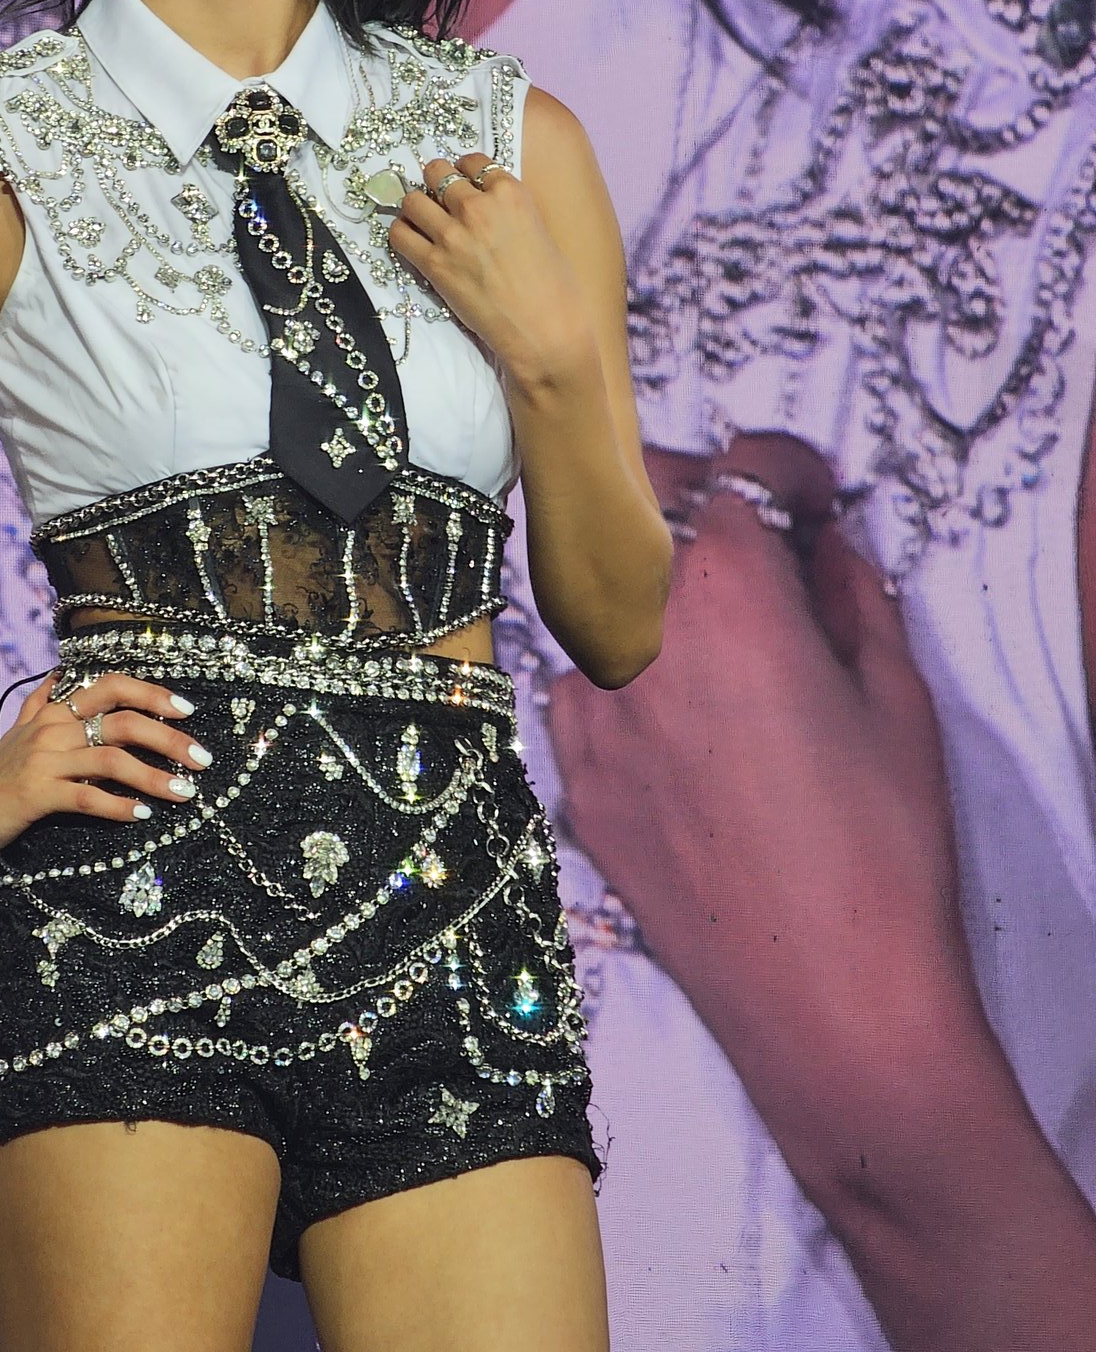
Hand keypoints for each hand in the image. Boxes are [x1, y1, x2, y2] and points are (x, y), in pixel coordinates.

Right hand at [0, 668, 211, 858]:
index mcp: (56, 710)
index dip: (152, 693)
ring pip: (111, 759)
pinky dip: (118, 805)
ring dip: (154, 777)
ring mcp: (45, 760)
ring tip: (184, 793)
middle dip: (169, 739)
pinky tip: (141, 815)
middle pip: (122, 721)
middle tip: (201, 759)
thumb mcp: (20, 729)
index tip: (186, 710)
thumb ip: (43, 700)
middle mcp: (54, 729)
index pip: (111, 685)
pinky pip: (87, 796)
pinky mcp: (37, 794)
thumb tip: (61, 672)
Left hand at [387, 150, 590, 382]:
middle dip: (435, 182)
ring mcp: (452, 234)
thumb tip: (487, 207)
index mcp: (511, 193)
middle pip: (436, 172)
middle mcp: (478, 206)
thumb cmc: (556, 287)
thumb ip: (509, 212)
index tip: (461, 182)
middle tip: (438, 199)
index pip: (473, 161)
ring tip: (423, 221)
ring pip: (412, 199)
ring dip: (416, 207)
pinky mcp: (434, 264)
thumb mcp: (539, 231)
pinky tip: (412, 241)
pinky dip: (402, 234)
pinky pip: (399, 234)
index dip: (463, 171)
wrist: (546, 330)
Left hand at [545, 431, 1095, 1351]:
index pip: (732, 468)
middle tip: (745, 530)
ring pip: (589, 586)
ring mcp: (587, 705)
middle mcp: (634, 631)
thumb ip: (850, 591)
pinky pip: (576, 680)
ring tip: (709, 621)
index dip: (781, 467)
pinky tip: (676, 711)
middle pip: (628, 497)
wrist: (826, 1001)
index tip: (811, 497)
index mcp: (726, 592)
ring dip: (643, 578)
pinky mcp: (571, 774)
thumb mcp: (897, 696)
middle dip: (686, 490)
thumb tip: (822, 540)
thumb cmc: (885, 848)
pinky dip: (618, 667)